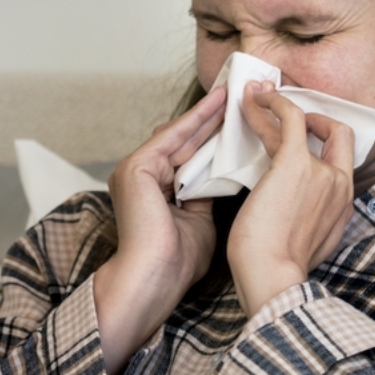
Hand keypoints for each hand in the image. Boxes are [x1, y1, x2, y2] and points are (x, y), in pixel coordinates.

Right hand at [93, 85, 226, 374]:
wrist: (155, 280)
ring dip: (207, 114)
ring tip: (233, 93)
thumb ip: (205, 197)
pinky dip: (197, 120)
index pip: (187, 155)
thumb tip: (224, 177)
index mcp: (152, 190)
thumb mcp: (199, 221)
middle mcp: (140, 175)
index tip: (240, 122)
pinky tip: (219, 105)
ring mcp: (135, 169)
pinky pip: (173, 137)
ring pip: (179, 135)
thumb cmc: (176, 263)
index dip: (213, 137)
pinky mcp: (136, 167)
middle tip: (239, 95)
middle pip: (183, 141)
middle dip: (212, 119)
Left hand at [226, 81, 355, 315]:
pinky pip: (290, 118)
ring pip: (303, 124)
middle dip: (314, 119)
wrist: (272, 279)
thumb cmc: (274, 273)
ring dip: (278, 108)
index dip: (325, 146)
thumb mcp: (303, 247)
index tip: (301, 141)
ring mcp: (321, 173)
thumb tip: (286, 215)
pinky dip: (274, 103)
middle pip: (336, 135)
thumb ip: (306, 224)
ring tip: (254, 98)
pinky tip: (256, 98)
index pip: (342, 164)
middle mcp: (339, 186)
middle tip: (285, 115)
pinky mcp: (295, 163)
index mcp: (341, 208)